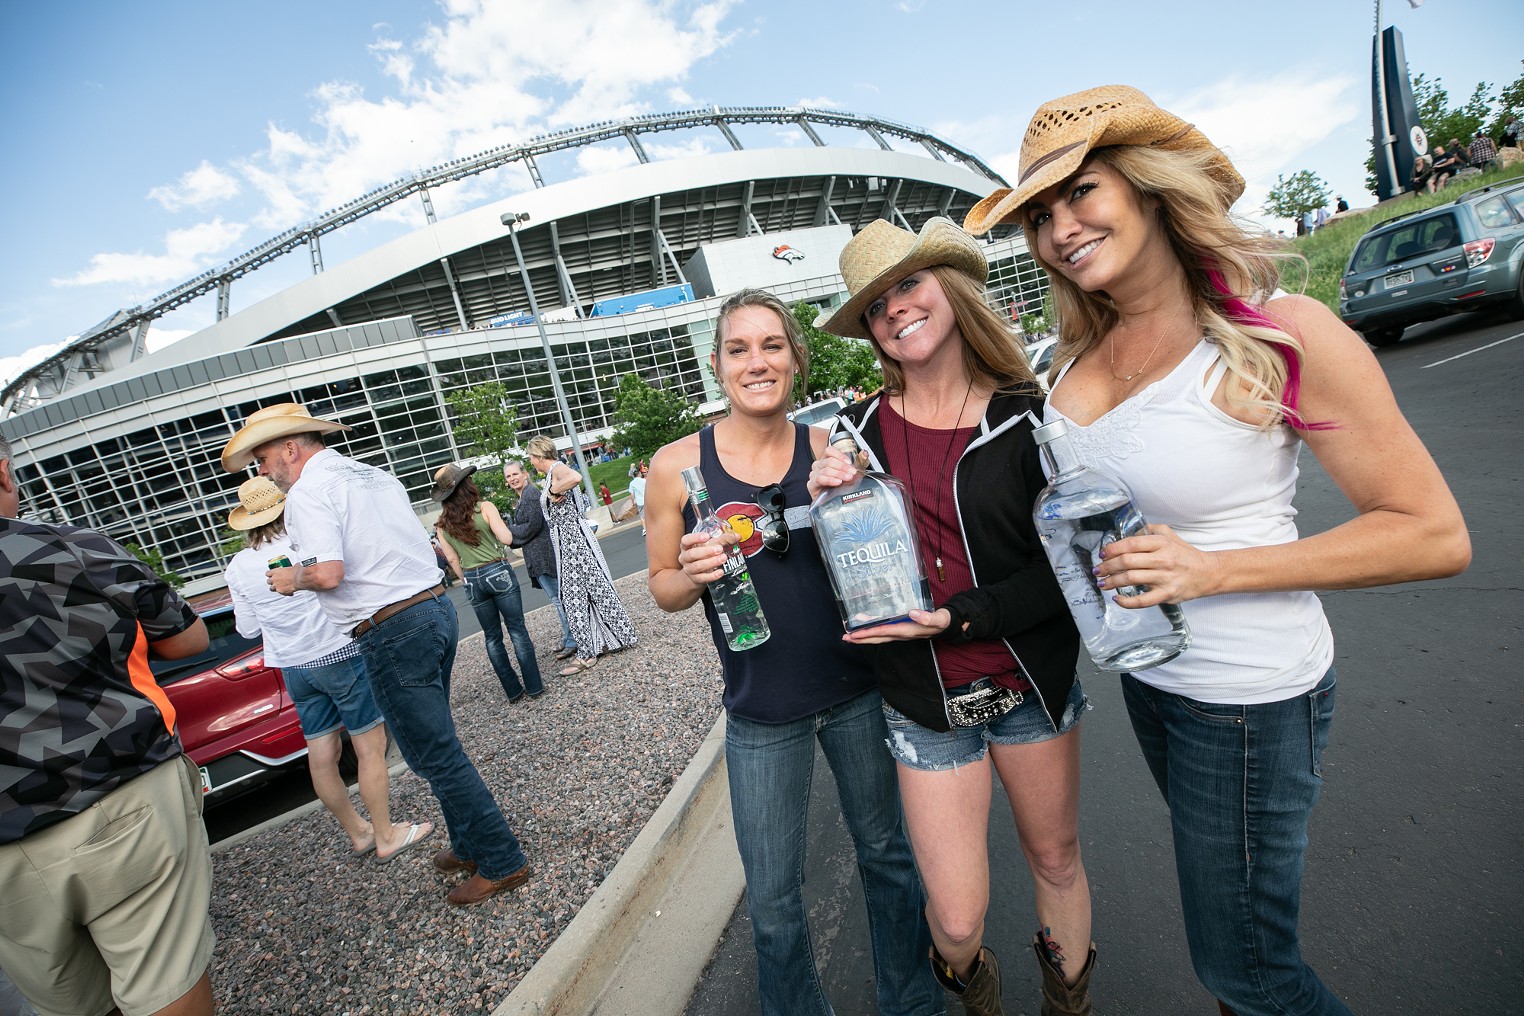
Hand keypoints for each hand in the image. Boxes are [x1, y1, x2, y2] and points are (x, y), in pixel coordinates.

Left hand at [266, 564, 300, 596]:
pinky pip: (281, 593)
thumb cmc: (296, 572)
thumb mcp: (293, 566)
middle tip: (277, 581)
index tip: (273, 575)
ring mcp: (277, 586)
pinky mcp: (281, 592)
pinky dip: (284, 593)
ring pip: (271, 589)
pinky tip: (289, 592)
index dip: (270, 574)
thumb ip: (292, 567)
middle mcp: (274, 579)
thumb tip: (296, 566)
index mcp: (275, 571)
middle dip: (272, 582)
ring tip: (280, 587)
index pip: (267, 573)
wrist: (300, 579)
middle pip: (268, 581)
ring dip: (275, 588)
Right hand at [676, 530, 734, 587]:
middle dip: (706, 551)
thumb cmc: (704, 555)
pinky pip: (703, 578)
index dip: (695, 538)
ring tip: (723, 558)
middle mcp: (685, 558)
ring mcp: (689, 569)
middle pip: (692, 554)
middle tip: (720, 549)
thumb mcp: (710, 545)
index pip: (686, 540)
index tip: (707, 536)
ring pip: (697, 566)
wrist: (697, 574)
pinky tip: (720, 572)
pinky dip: (712, 576)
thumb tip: (738, 536)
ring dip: (711, 562)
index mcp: (686, 546)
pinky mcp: (695, 579)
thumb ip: (723, 539)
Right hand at [807, 445, 858, 498]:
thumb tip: (865, 453)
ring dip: (838, 474)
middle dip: (843, 467)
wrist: (835, 503)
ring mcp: (814, 474)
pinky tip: (837, 482)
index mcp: (827, 459)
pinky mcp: (812, 484)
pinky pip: (819, 479)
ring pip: (825, 470)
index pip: (829, 451)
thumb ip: (860, 462)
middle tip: (852, 472)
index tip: (849, 462)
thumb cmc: (842, 486)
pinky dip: (829, 480)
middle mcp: (819, 465)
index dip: (839, 455)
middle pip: (829, 461)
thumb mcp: (853, 473)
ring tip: (847, 478)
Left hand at [842, 608, 950, 643]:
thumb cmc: (942, 621)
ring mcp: (900, 632)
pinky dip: (872, 628)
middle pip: (877, 638)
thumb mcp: (939, 619)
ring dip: (864, 636)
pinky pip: (884, 630)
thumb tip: (912, 613)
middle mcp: (901, 633)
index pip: (884, 632)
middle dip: (861, 638)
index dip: (869, 633)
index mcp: (908, 630)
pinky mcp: (901, 628)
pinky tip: (864, 622)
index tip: (856, 633)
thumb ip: (928, 618)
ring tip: (849, 635)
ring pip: (879, 636)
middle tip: (846, 638)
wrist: (946, 625)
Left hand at [1093, 524, 1217, 605]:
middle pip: (1127, 562)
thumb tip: (1127, 535)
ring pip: (1131, 579)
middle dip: (1107, 566)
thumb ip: (1149, 531)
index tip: (1103, 554)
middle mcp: (1163, 559)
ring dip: (1112, 582)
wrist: (1208, 572)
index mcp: (1162, 543)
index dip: (1112, 549)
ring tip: (1103, 583)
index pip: (1131, 544)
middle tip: (1098, 570)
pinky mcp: (1167, 594)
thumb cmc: (1185, 555)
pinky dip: (1127, 602)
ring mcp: (1165, 578)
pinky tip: (1117, 599)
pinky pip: (1143, 600)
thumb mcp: (1169, 536)